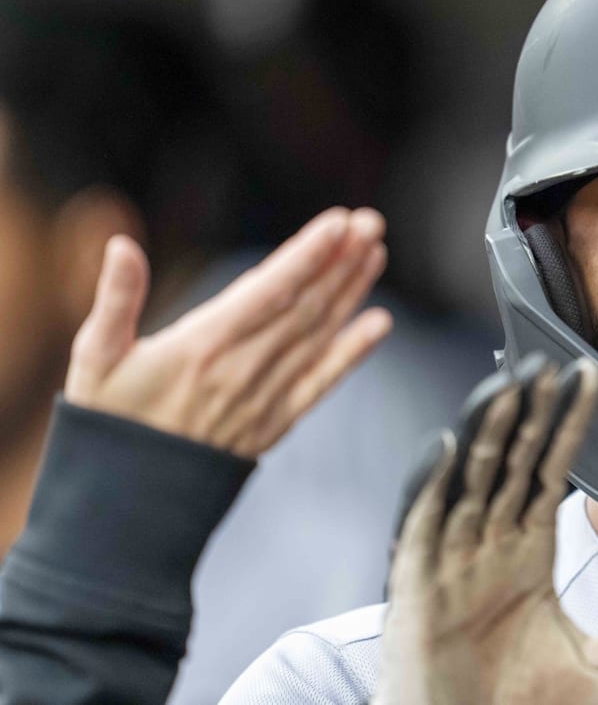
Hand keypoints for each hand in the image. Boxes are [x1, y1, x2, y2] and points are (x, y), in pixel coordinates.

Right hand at [63, 207, 392, 457]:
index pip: (269, 290)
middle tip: (371, 223)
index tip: (338, 223)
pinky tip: (378, 325)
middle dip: (340, 262)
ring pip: (319, 335)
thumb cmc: (108, 419)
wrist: (126, 498)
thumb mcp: (95, 354)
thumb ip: (115, 298)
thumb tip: (121, 245)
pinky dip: (353, 353)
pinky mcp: (275, 421)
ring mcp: (265, 396)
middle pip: (304, 306)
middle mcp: (243, 368)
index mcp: (203, 345)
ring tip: (375, 253)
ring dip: (350, 292)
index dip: (307, 255)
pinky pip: (322, 382)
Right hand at [377, 359, 597, 704]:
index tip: (587, 378)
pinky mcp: (414, 596)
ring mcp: (447, 570)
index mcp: (522, 559)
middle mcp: (483, 552)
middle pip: (505, 466)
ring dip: (483, 433)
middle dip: (525, 415)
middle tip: (545, 362)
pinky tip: (448, 448)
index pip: (546, 475)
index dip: (566, 428)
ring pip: (467, 484)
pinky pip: (420, 531)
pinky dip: (431, 489)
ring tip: (506, 385)